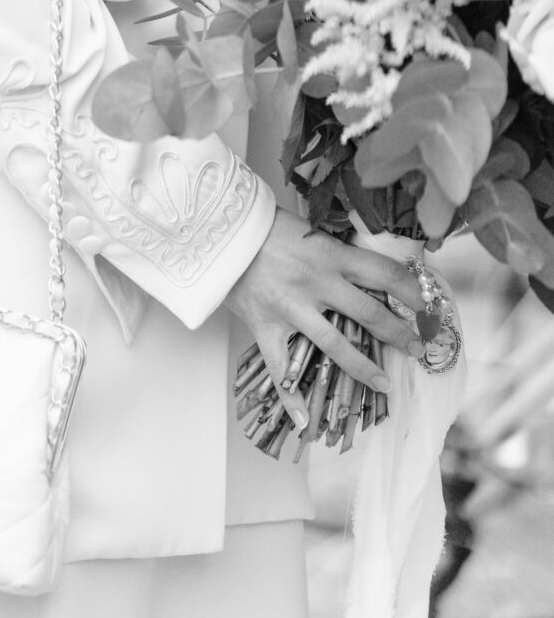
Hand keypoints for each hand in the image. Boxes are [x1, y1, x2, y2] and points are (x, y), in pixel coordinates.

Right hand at [224, 209, 430, 431]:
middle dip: (400, 334)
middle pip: (371, 314)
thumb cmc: (264, 225)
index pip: (385, 274)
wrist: (218, 230)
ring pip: (337, 346)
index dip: (412, 292)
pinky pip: (281, 369)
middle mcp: (318, 283)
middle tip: (418, 348)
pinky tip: (306, 422)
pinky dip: (292, 398)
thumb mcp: (309, 229)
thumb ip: (335, 251)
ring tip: (385, 385)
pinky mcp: (266, 327)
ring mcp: (292, 309)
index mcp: (331, 255)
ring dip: (365, 368)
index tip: (429, 306)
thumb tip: (365, 269)